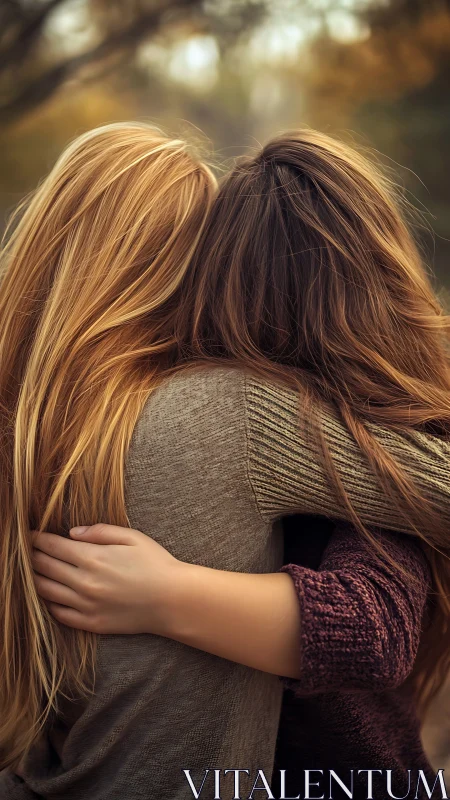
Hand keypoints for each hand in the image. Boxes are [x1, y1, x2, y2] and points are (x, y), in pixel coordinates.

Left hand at [32, 524, 183, 634]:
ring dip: (34, 579)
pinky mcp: (91, 624)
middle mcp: (84, 583)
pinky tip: (48, 595)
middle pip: (44, 567)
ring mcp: (86, 606)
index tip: (28, 534)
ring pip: (46, 591)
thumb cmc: (156, 564)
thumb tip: (72, 533)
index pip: (52, 546)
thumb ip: (99, 531)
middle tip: (24, 551)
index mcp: (93, 558)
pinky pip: (60, 614)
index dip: (37, 539)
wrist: (173, 600)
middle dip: (31, 556)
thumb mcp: (132, 537)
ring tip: (30, 571)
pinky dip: (49, 603)